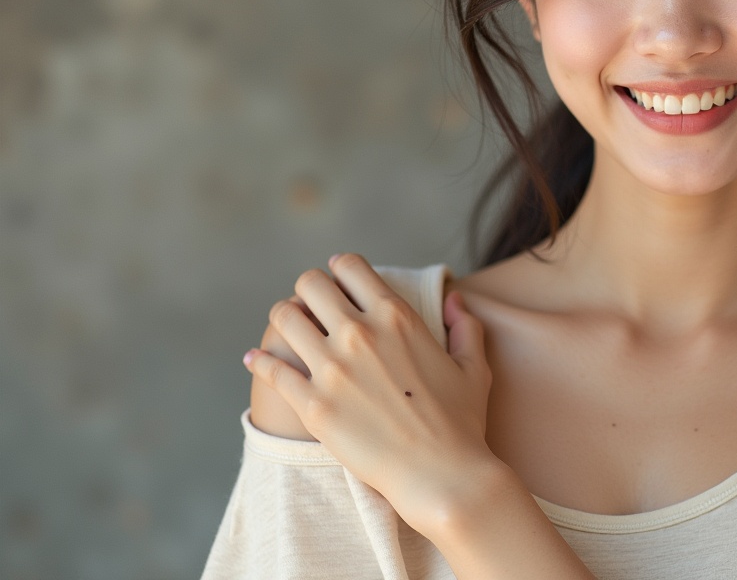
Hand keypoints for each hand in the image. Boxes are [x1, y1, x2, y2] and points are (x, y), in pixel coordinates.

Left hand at [243, 253, 499, 532]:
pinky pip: (272, 369)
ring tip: (289, 331)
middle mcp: (360, 334)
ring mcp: (333, 369)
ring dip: (284, 318)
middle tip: (311, 307)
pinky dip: (260, 360)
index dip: (340, 268)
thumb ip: (465, 324)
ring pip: (285, 318)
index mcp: (396, 317)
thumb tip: (454, 297)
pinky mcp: (313, 405)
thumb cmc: (461, 423)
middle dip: (308, 290)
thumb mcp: (474, 366)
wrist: (442, 475)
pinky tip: (256, 359)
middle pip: (309, 284)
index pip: (350, 266)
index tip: (336, 280)